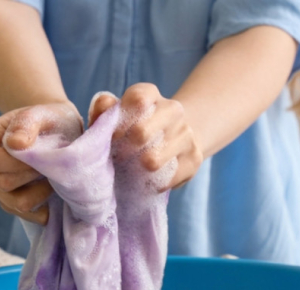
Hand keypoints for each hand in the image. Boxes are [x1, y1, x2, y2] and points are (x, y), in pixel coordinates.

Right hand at [0, 102, 81, 223]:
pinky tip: (53, 194)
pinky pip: (24, 215)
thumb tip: (14, 144)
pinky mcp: (12, 202)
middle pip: (1, 184)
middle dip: (30, 176)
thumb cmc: (50, 119)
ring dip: (39, 193)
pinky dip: (42, 208)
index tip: (37, 157)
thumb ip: (27, 123)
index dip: (12, 163)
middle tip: (50, 165)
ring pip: (14, 203)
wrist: (62, 133)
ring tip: (52, 178)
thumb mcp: (42, 113)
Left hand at [88, 84, 202, 190]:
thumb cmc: (134, 131)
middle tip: (121, 157)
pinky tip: (151, 180)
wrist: (174, 143)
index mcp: (151, 95)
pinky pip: (167, 178)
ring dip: (138, 171)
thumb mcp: (117, 118)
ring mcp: (186, 134)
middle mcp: (173, 110)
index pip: (137, 99)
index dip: (120, 122)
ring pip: (154, 161)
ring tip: (134, 170)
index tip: (113, 137)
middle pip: (142, 132)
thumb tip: (104, 105)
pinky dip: (154, 184)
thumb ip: (105, 110)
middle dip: (126, 150)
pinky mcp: (194, 158)